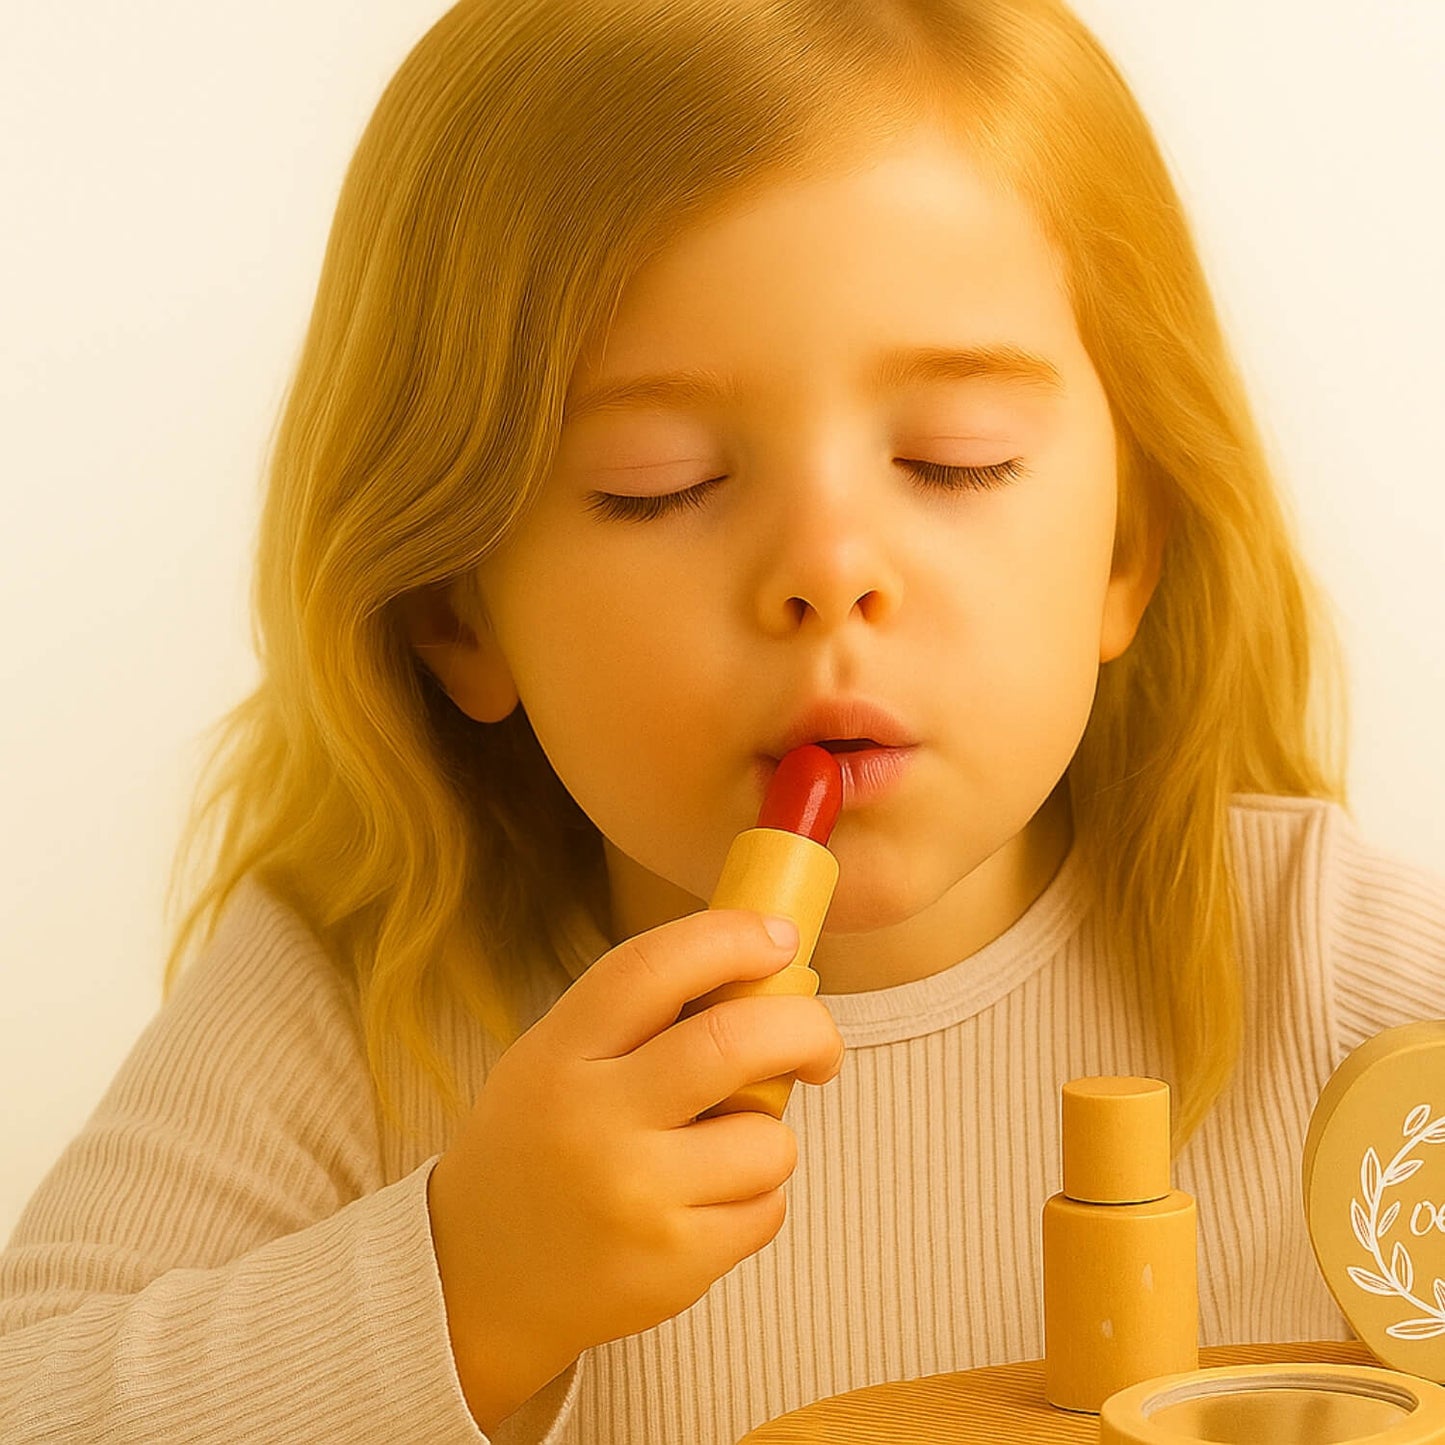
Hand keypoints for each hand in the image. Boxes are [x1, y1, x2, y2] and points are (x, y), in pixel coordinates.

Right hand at [426, 907, 844, 1429]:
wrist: (475, 1279)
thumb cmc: (539, 1146)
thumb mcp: (554, 1061)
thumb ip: (640, 1018)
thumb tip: (772, 973)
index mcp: (560, 1054)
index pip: (654, 966)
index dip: (730, 936)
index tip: (780, 936)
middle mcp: (593, 1121)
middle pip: (734, 1043)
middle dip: (805, 1028)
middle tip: (818, 1040)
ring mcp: (635, 1197)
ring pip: (770, 1140)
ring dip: (768, 1137)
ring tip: (719, 1152)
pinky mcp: (672, 1265)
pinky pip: (768, 1208)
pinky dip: (756, 1198)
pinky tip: (702, 1206)